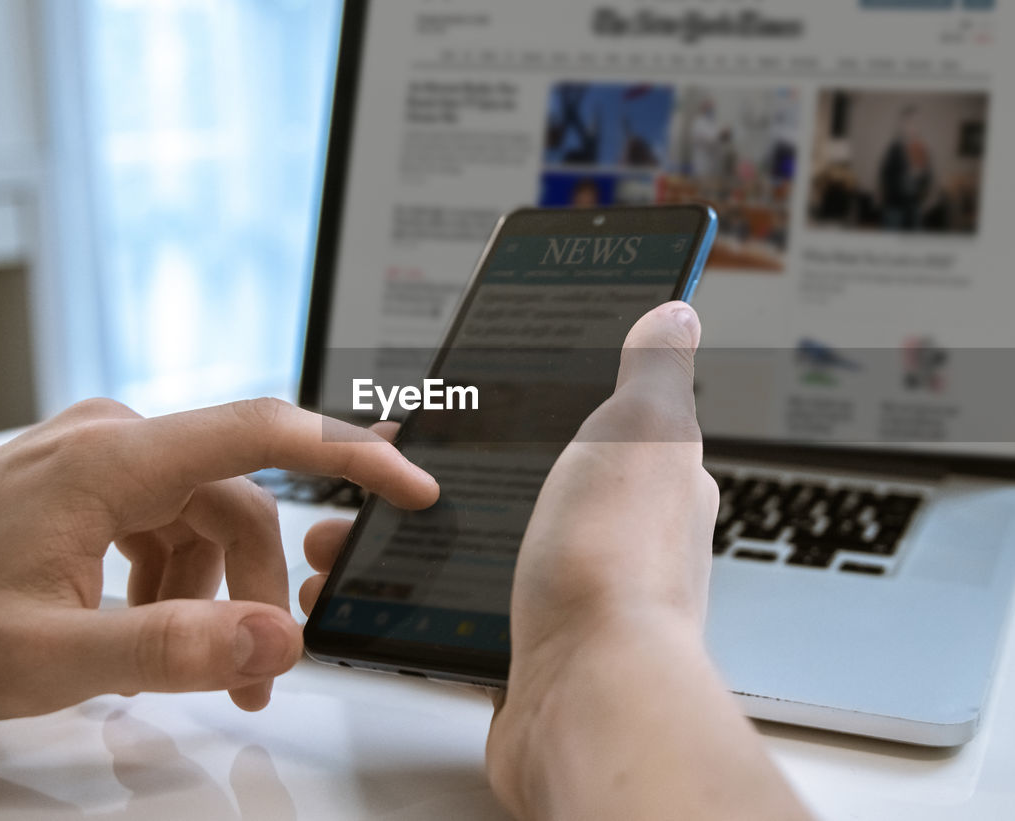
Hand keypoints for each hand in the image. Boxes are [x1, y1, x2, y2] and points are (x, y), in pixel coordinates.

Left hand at [0, 397, 436, 720]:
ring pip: (205, 515)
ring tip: (190, 665)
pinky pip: (165, 520)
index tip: (411, 489)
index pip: (266, 433)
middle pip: (238, 502)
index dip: (353, 453)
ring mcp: (97, 456)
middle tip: (258, 676)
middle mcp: (114, 441)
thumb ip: (171, 648)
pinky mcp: (84, 479)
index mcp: (113, 462)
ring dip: (215, 590)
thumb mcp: (48, 658)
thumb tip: (278, 638)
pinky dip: (176, 577)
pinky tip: (146, 627)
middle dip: (260, 588)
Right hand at [300, 303, 805, 819]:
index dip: (509, 413)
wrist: (587, 700)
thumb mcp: (641, 430)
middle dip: (432, 478)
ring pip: (469, 549)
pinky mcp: (524, 649)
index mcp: (640, 479)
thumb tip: (674, 314)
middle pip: (507, 487)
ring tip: (339, 536)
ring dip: (401, 540)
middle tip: (370, 471)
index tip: (446, 412)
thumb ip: (653, 371)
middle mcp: (608, 537)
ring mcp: (565, 596)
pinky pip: (450, 611)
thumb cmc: (615, 565)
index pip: (574, 424)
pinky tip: (361, 592)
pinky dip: (401, 601)